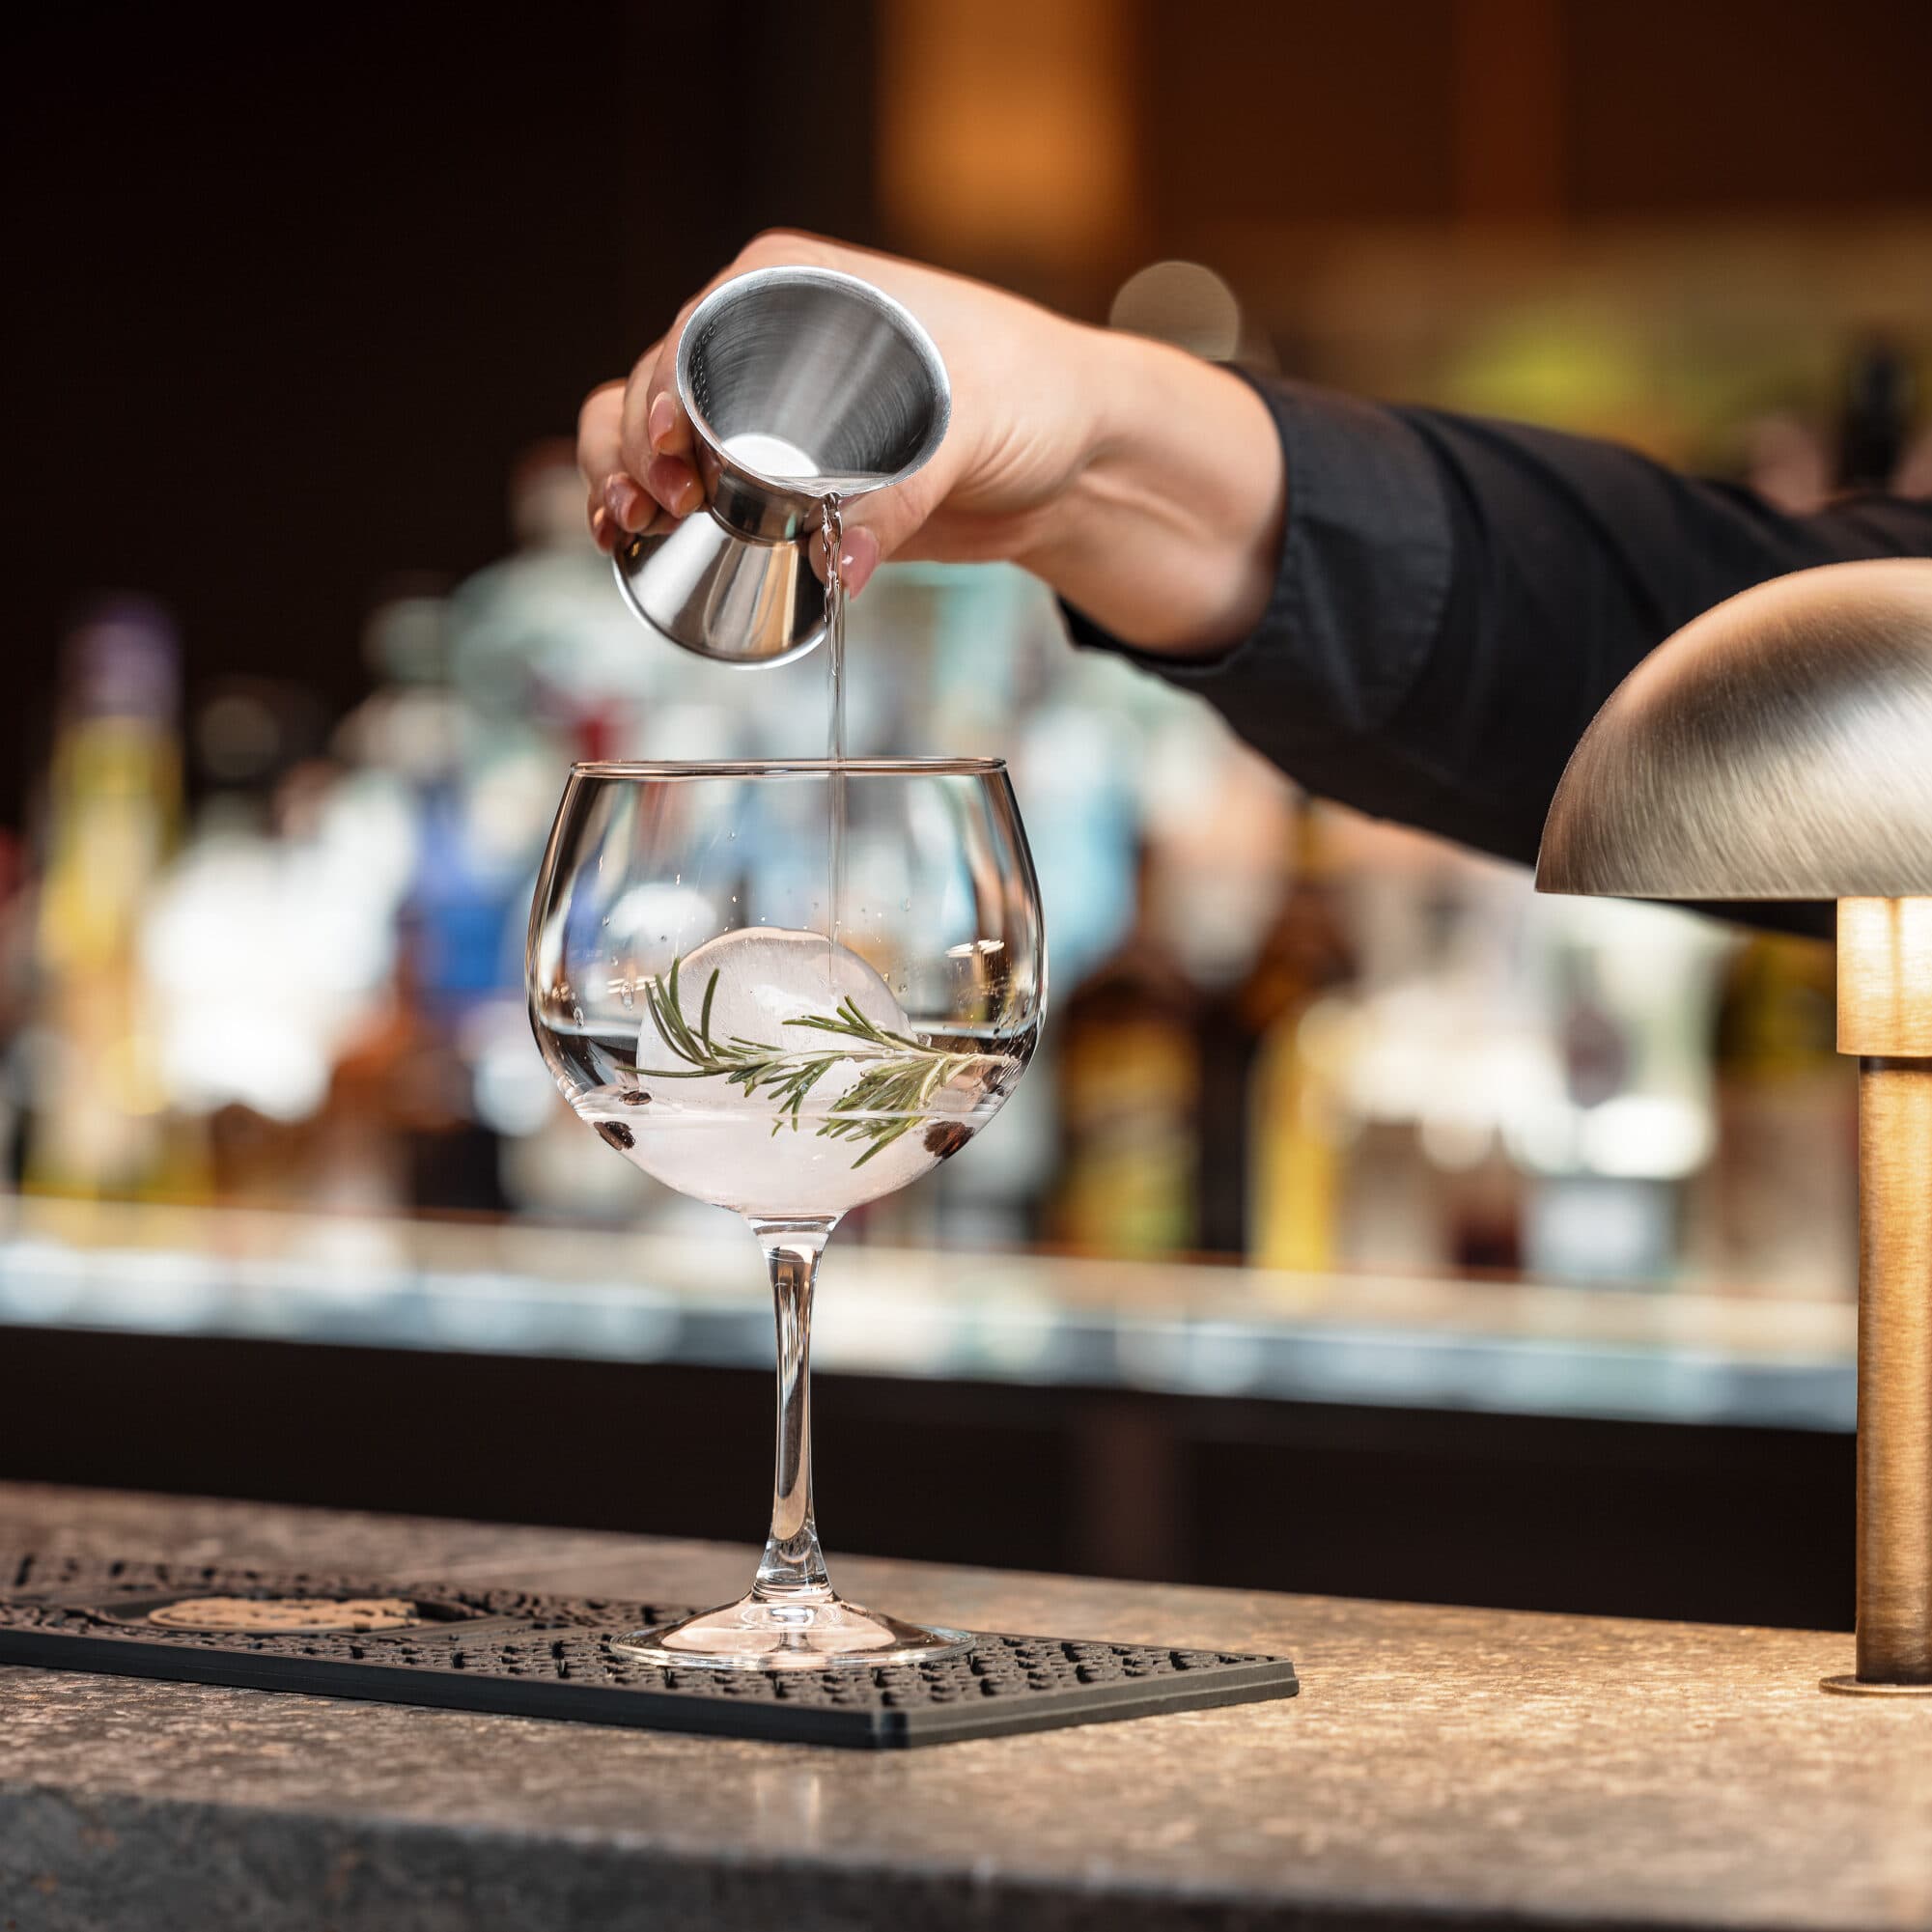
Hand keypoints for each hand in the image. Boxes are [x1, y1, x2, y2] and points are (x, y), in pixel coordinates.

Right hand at [577, 231, 1284, 655]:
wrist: (1066, 458)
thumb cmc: (1029, 395)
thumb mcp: (968, 426)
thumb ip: (900, 492)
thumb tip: (840, 564)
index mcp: (793, 286)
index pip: (698, 332)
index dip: (667, 391)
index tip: (675, 449)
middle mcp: (761, 339)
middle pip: (655, 384)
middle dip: (636, 447)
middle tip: (662, 503)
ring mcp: (758, 410)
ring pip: (648, 434)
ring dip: (622, 479)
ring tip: (626, 526)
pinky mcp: (771, 477)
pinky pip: (687, 489)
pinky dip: (649, 512)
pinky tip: (629, 541)